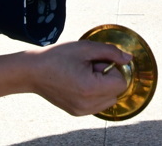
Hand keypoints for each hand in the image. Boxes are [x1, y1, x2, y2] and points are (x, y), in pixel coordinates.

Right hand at [0, 40, 132, 113]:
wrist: (32, 71)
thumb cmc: (57, 57)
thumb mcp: (86, 48)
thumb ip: (111, 52)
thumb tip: (128, 58)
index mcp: (91, 89)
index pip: (121, 82)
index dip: (112, 68)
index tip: (96, 62)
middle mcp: (87, 104)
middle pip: (116, 92)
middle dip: (108, 78)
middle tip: (89, 67)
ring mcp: (81, 111)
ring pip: (108, 100)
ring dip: (102, 86)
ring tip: (83, 75)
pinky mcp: (76, 112)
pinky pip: (97, 104)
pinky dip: (94, 93)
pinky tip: (79, 82)